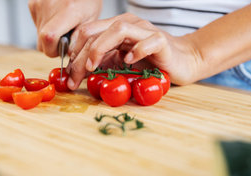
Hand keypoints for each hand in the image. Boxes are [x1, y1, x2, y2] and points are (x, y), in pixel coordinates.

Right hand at [28, 0, 102, 56]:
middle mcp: (50, 6)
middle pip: (41, 41)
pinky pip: (36, 26)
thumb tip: (69, 54)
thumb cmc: (87, 1)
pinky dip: (45, 27)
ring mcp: (39, 4)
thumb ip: (79, 38)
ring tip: (62, 26)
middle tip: (65, 38)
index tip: (63, 50)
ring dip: (50, 36)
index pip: (49, 38)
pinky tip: (56, 19)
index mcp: (68, 11)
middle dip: (53, 46)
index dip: (53, 50)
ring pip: (38, 35)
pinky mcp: (33, 4)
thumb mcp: (91, 20)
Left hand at [66, 13, 199, 89]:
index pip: (87, 32)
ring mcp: (145, 30)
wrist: (182, 62)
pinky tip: (128, 61)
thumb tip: (77, 73)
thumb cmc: (152, 63)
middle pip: (97, 31)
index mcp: (116, 27)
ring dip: (100, 48)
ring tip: (93, 66)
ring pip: (118, 29)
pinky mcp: (161, 41)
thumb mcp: (121, 64)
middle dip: (81, 55)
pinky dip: (136, 50)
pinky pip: (147, 42)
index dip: (74, 52)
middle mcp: (129, 24)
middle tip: (74, 77)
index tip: (68, 73)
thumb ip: (103, 63)